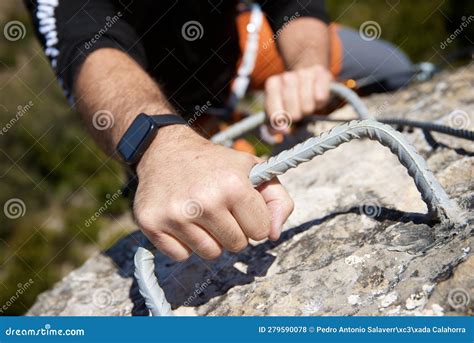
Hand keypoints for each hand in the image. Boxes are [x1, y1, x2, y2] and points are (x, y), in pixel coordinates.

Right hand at [133, 125, 293, 260]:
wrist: (166, 150)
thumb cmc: (216, 164)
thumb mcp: (254, 170)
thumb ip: (278, 201)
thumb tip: (274, 235)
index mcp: (234, 185)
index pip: (261, 232)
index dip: (253, 220)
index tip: (241, 206)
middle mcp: (205, 201)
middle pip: (236, 246)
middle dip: (233, 230)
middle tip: (219, 208)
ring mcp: (175, 215)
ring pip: (210, 254)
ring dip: (209, 239)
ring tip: (200, 213)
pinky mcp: (151, 224)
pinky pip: (181, 256)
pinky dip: (184, 243)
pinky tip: (181, 219)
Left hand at [264, 65, 332, 131]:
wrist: (310, 77)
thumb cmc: (293, 99)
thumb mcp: (280, 110)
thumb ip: (274, 124)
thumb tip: (277, 133)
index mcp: (272, 84)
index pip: (273, 107)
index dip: (279, 120)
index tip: (286, 130)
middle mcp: (286, 76)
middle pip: (291, 105)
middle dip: (296, 114)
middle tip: (299, 113)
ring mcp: (304, 72)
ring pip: (306, 101)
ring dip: (308, 108)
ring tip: (308, 105)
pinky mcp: (320, 73)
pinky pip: (320, 95)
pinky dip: (319, 101)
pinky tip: (317, 97)